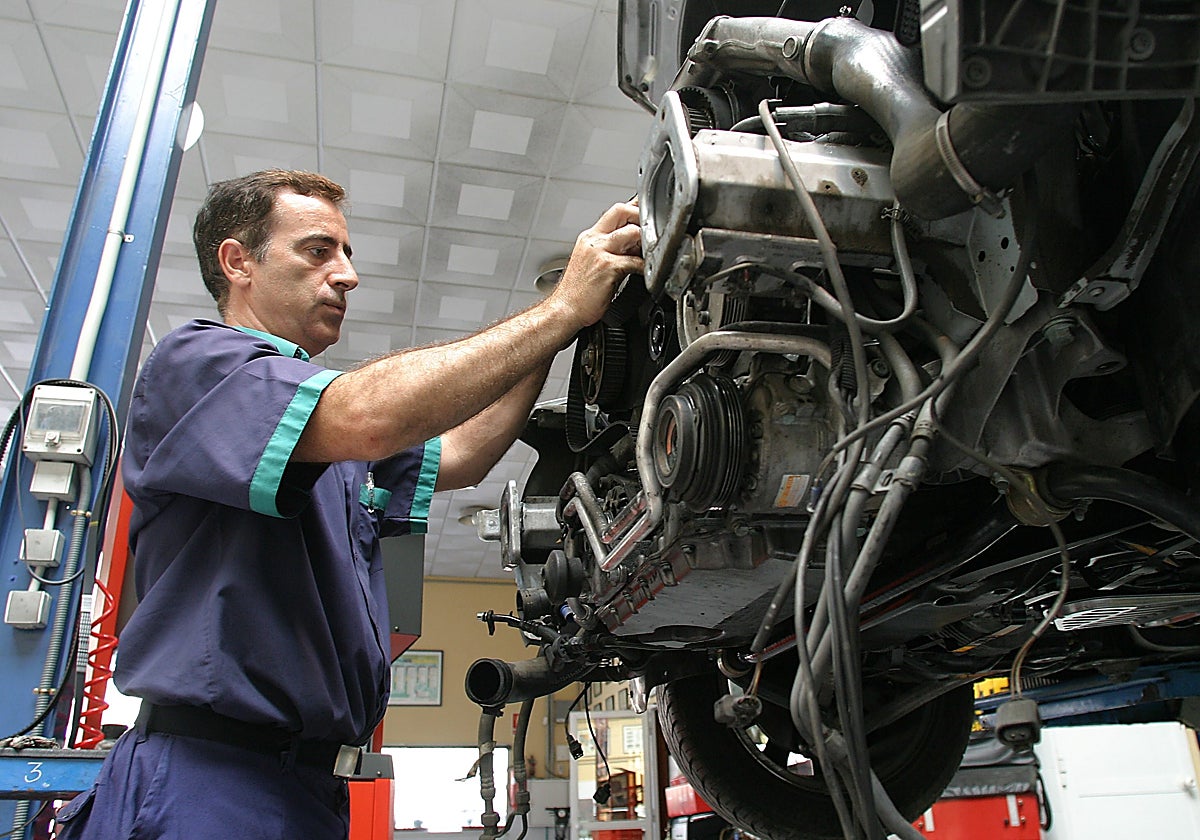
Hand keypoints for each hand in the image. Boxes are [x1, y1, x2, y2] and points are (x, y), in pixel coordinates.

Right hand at [550, 202, 643, 329]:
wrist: (565, 310)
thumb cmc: (578, 292)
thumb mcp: (591, 262)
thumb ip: (609, 250)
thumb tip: (631, 245)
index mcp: (589, 238)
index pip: (614, 212)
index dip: (633, 209)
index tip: (646, 215)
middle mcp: (593, 241)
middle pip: (621, 211)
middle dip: (640, 217)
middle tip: (651, 230)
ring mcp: (599, 252)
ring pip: (631, 232)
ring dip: (646, 240)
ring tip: (651, 251)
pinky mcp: (607, 267)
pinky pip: (634, 260)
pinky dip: (645, 266)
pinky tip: (648, 272)